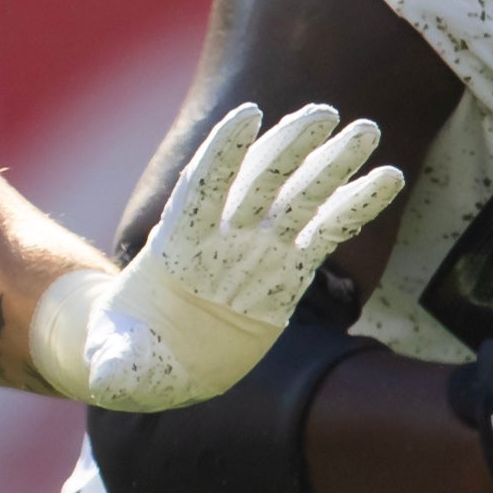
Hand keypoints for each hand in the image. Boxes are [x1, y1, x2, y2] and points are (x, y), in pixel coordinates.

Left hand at [48, 100, 407, 409]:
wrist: (158, 359)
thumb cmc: (128, 353)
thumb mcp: (115, 363)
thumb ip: (115, 364)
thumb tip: (104, 379)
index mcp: (176, 247)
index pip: (200, 190)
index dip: (222, 153)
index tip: (248, 115)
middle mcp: (221, 239)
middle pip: (258, 182)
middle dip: (288, 147)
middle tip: (324, 114)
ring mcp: (257, 251)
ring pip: (298, 198)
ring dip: (330, 165)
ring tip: (366, 130)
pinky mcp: (287, 270)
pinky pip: (326, 233)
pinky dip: (354, 207)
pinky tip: (388, 179)